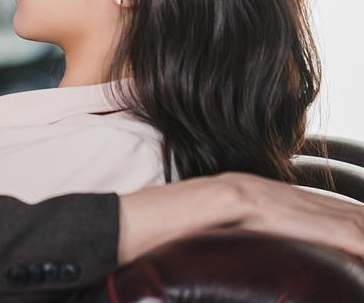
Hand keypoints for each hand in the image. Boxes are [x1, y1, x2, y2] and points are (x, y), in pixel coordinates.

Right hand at [118, 171, 363, 265]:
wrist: (117, 229)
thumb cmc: (156, 245)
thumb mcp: (211, 247)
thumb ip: (239, 248)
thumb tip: (258, 268)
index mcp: (253, 198)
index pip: (321, 213)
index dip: (354, 228)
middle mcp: (257, 188)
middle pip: (333, 211)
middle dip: (362, 229)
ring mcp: (248, 190)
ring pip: (327, 214)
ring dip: (359, 233)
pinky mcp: (237, 199)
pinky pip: (301, 219)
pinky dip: (340, 234)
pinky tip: (362, 246)